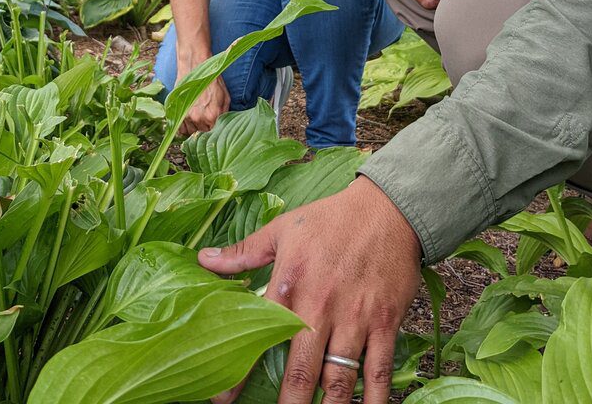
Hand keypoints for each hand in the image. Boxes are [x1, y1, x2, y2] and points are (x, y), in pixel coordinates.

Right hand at [178, 76, 230, 135]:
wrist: (195, 67)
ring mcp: (187, 116)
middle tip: (207, 125)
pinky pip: (180, 130)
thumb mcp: (225, 97)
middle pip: (203, 136)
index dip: (216, 133)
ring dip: (195, 131)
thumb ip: (225, 113)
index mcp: (213, 115)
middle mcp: (199, 118)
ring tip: (199, 123)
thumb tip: (225, 125)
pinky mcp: (178, 113)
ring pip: (191, 134)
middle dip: (206, 132)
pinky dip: (185, 129)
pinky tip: (190, 122)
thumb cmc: (212, 80)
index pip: (215, 134)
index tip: (216, 131)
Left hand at [198, 175, 421, 403]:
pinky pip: (378, 372)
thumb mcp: (283, 229)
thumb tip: (203, 260)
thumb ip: (243, 252)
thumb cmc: (331, 218)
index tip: (221, 400)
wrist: (387, 207)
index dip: (238, 373)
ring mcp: (355, 318)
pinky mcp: (384, 323)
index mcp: (290, 283)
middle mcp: (320, 306)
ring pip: (338, 380)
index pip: (257, 335)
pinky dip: (371, 401)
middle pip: (300, 372)